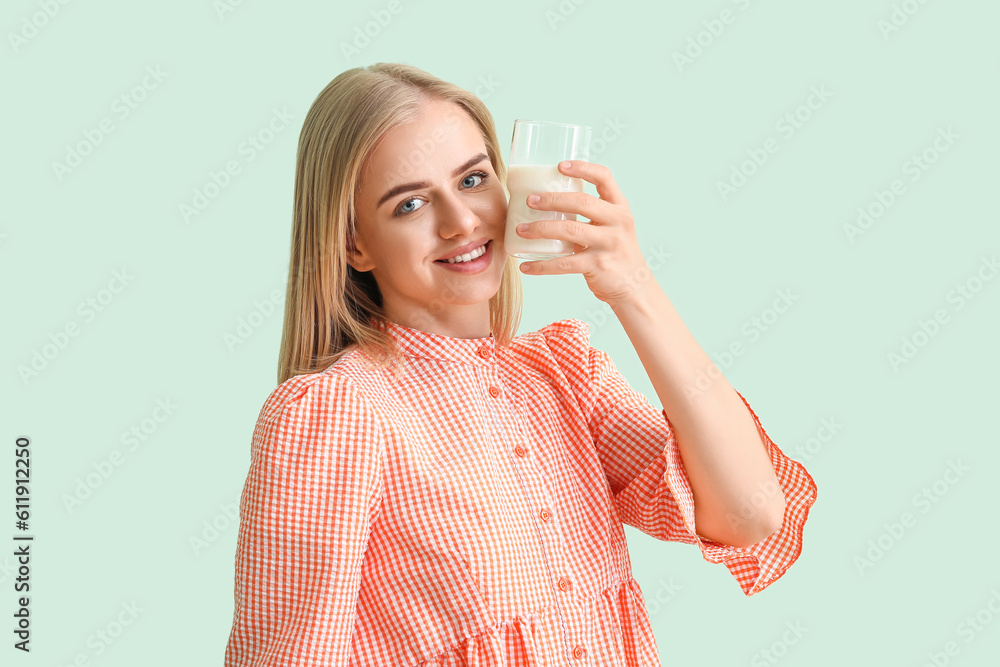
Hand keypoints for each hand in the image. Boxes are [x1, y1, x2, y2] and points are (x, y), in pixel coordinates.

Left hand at [516, 160, 651, 306]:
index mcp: (619, 207)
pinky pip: (564, 263)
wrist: (634, 286)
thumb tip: (550, 201)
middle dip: (552, 200)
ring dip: (541, 229)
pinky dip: (542, 266)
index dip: (583, 168)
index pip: (604, 178)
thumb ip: (592, 213)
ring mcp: (609, 244)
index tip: (559, 165)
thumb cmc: (614, 252)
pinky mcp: (598, 265)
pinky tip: (526, 266)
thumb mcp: (612, 226)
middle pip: (582, 202)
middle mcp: (618, 222)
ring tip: (521, 230)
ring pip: (570, 230)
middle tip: (530, 201)